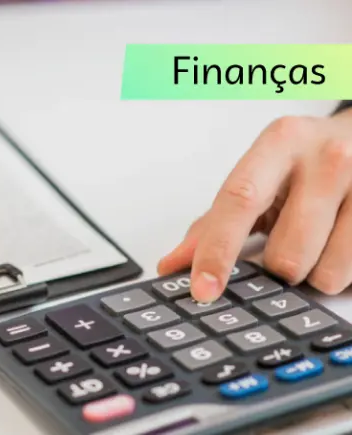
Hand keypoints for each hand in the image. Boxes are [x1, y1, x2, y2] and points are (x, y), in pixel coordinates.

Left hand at [158, 111, 351, 301]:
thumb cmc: (304, 161)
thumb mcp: (258, 178)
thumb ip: (213, 223)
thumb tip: (171, 265)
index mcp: (279, 144)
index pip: (239, 201)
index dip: (217, 251)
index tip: (202, 289)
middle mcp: (327, 158)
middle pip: (285, 254)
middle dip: (277, 266)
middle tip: (286, 242)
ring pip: (324, 272)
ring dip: (313, 271)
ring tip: (319, 238)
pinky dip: (339, 269)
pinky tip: (340, 239)